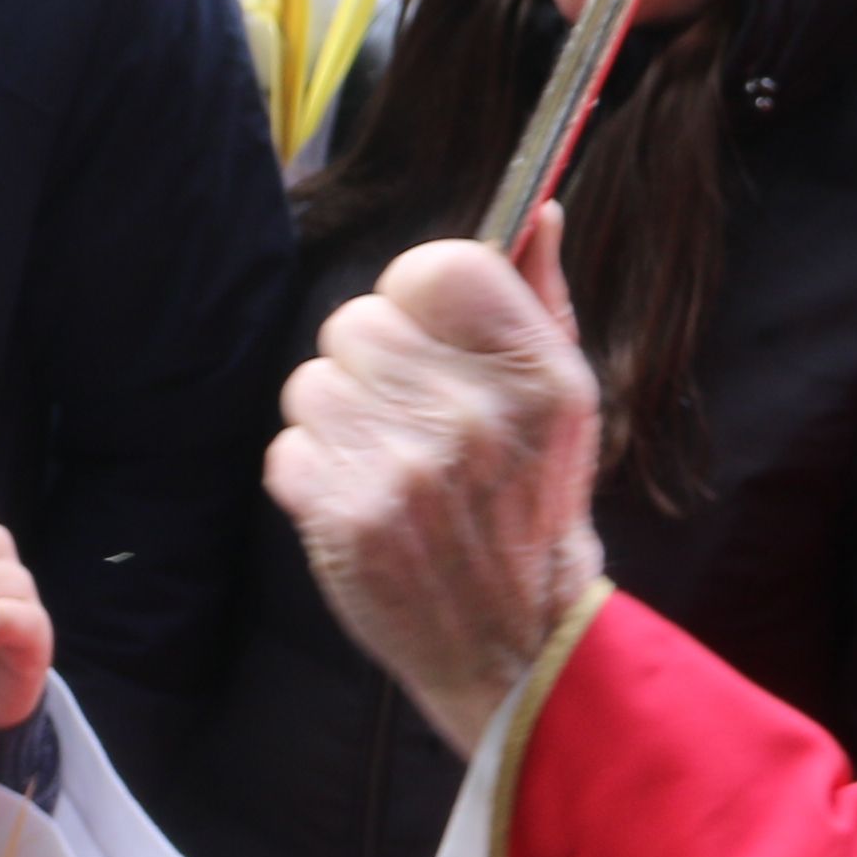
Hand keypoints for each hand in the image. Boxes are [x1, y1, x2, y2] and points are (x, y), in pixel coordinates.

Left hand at [264, 213, 602, 753]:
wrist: (518, 644)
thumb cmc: (535, 510)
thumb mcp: (568, 404)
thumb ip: (543, 301)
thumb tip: (542, 212)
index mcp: (535, 373)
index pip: (433, 265)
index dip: (417, 298)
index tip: (428, 338)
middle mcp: (470, 414)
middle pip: (355, 322)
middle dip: (371, 367)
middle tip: (408, 420)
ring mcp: (404, 468)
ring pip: (311, 384)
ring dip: (336, 422)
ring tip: (386, 466)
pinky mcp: (346, 518)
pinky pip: (288, 448)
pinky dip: (313, 476)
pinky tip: (362, 505)